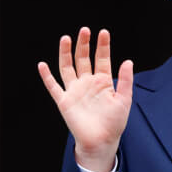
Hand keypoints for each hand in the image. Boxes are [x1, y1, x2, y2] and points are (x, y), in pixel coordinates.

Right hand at [37, 27, 133, 171]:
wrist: (101, 141)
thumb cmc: (115, 122)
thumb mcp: (124, 99)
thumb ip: (125, 80)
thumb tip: (128, 61)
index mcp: (103, 81)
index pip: (102, 59)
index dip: (102, 46)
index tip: (103, 32)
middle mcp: (87, 83)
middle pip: (83, 59)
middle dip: (83, 45)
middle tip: (84, 30)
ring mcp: (75, 91)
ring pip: (67, 68)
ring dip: (66, 54)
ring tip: (66, 39)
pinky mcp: (64, 101)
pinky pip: (53, 86)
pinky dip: (47, 76)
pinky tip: (42, 65)